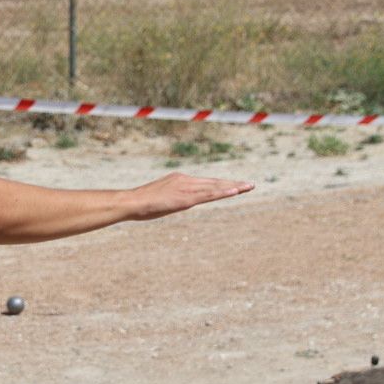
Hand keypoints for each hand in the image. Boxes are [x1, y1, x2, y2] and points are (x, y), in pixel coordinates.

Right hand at [128, 172, 253, 220]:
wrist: (133, 201)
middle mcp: (186, 180)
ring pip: (215, 187)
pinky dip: (223, 192)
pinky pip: (209, 195)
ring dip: (234, 187)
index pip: (206, 182)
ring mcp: (187, 188)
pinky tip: (235, 191)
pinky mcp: (186, 198)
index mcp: (180, 180)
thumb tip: (175, 203)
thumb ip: (172, 199)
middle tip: (250, 185)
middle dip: (233, 184)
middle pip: (214, 182)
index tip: (235, 185)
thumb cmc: (141, 204)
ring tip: (249, 187)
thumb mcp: (160, 199)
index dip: (222, 184)